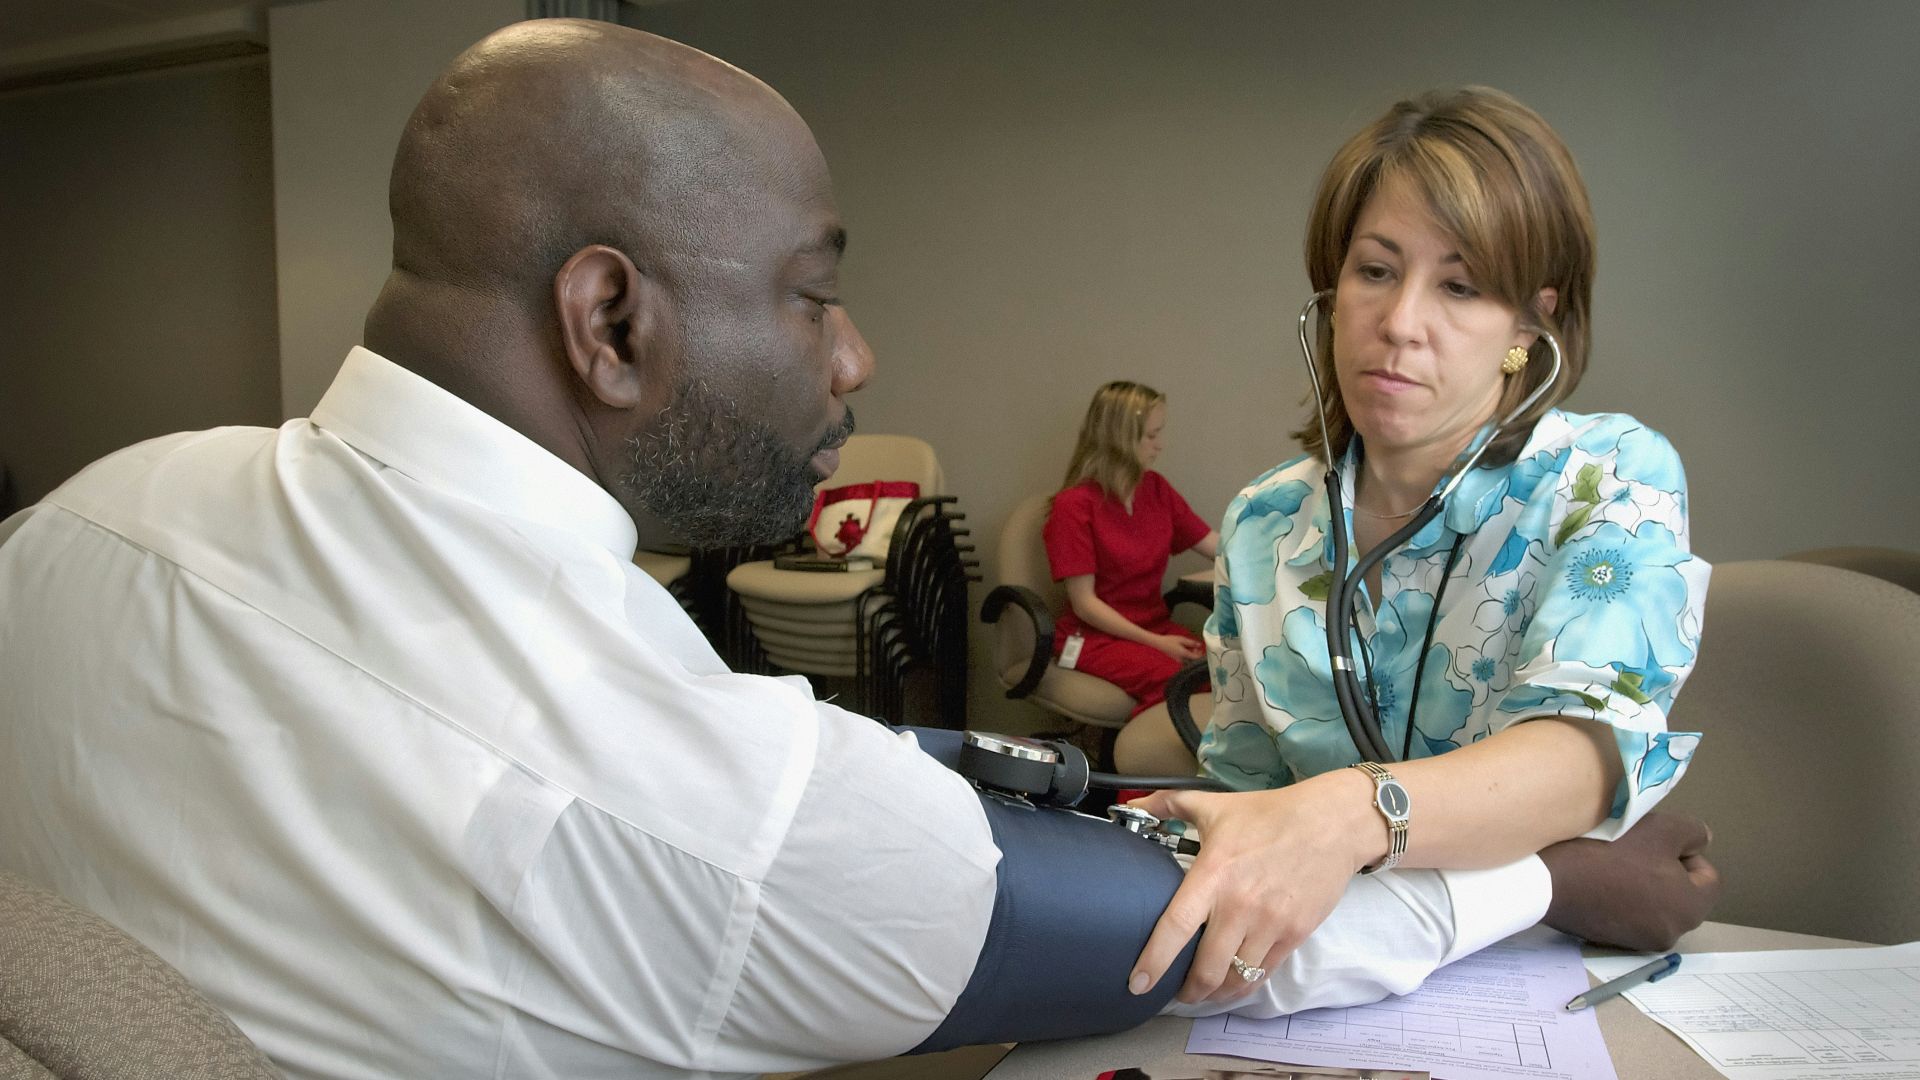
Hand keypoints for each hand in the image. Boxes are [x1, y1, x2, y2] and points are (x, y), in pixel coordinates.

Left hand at [1126, 770, 1378, 1003]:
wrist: (1332, 824)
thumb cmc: (1269, 814)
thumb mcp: (1216, 805)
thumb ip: (1170, 805)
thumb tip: (1135, 803)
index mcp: (1214, 874)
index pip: (1177, 926)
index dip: (1155, 959)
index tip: (1138, 983)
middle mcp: (1240, 905)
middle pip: (1207, 968)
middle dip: (1188, 990)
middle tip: (1175, 993)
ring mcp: (1270, 923)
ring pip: (1236, 978)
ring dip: (1216, 992)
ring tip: (1203, 992)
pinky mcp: (1294, 934)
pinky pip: (1263, 973)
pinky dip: (1245, 984)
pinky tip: (1234, 983)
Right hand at [1151, 634, 1204, 661]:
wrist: (1160, 644)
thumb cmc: (1170, 641)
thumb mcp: (1182, 639)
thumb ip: (1192, 643)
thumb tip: (1200, 645)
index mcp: (1184, 654)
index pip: (1197, 658)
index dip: (1201, 655)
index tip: (1202, 649)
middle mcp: (1182, 659)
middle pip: (1193, 660)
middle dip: (1196, 653)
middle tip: (1195, 646)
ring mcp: (1179, 660)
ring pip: (1190, 660)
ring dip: (1192, 654)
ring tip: (1190, 646)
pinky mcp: (1177, 660)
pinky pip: (1185, 659)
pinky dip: (1188, 655)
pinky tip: (1185, 648)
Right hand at [1538, 811, 1721, 950]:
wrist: (1549, 880)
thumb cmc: (1611, 852)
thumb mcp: (1660, 828)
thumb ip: (1693, 832)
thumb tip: (1698, 843)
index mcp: (1691, 909)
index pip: (1709, 877)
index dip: (1685, 852)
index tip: (1653, 841)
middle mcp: (1672, 933)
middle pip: (1682, 893)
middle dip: (1665, 870)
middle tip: (1634, 850)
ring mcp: (1640, 942)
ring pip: (1655, 904)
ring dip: (1644, 885)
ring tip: (1614, 865)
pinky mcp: (1612, 941)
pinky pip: (1630, 915)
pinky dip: (1622, 899)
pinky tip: (1600, 882)